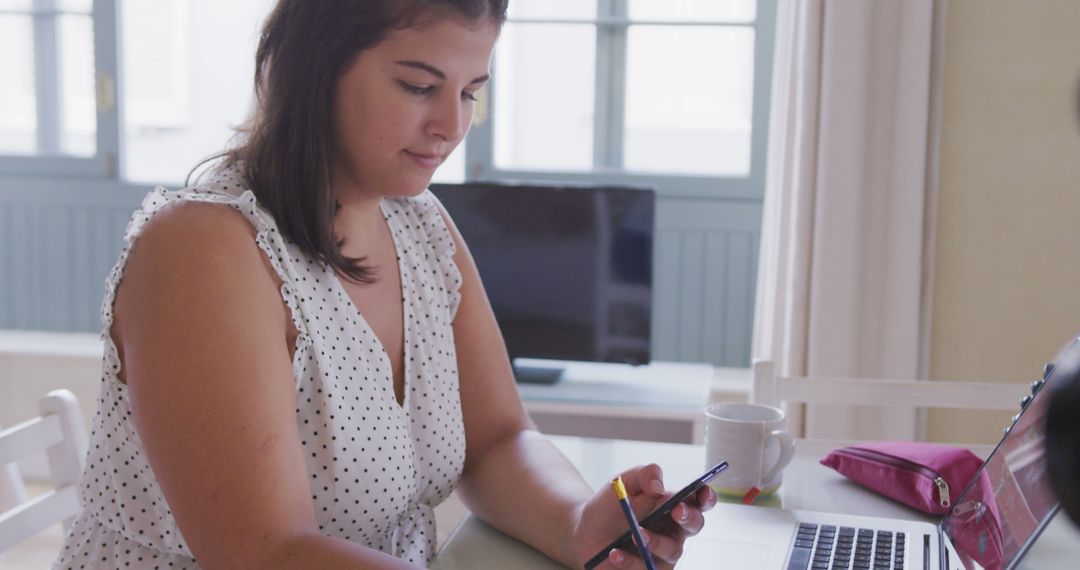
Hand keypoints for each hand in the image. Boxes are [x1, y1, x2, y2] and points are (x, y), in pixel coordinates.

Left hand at [569, 464, 716, 568]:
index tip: (702, 491)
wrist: (586, 531)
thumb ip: (644, 475)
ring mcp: (664, 553)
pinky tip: (615, 553)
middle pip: (695, 525)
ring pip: (672, 550)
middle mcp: (674, 530)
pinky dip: (630, 562)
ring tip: (637, 535)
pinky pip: (647, 569)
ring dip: (656, 541)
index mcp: (673, 505)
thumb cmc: (611, 506)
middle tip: (677, 510)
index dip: (706, 496)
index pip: (698, 500)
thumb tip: (658, 488)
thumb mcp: (624, 482)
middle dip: (689, 517)